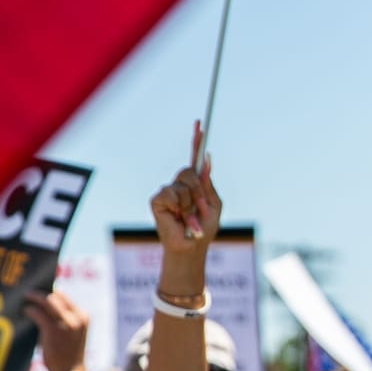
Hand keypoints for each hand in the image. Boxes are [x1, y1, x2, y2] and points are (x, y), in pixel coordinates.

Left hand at [21, 290, 89, 370]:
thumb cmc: (69, 355)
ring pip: (47, 301)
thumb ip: (63, 320)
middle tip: (30, 293)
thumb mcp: (73, 334)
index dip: (52, 293)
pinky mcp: (53, 330)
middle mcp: (76, 317)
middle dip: (42, 294)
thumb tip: (44, 308)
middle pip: (56, 297)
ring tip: (26, 297)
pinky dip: (31, 310)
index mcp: (83, 316)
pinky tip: (25, 311)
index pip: (66, 298)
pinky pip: (38, 313)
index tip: (41, 291)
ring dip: (35, 298)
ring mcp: (65, 323)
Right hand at [149, 122, 221, 279]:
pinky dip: (180, 207)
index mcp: (195, 184)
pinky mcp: (158, 200)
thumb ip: (208, 183)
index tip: (200, 123)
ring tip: (190, 218)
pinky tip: (179, 218)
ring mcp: (167, 191)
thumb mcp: (214, 204)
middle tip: (200, 209)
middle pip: (190, 171)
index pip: (195, 158)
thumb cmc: (204, 228)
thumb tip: (206, 159)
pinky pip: (171, 194)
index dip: (196, 141)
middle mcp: (180, 185)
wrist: (192, 246)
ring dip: (191, 203)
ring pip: (183, 184)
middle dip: (199, 191)